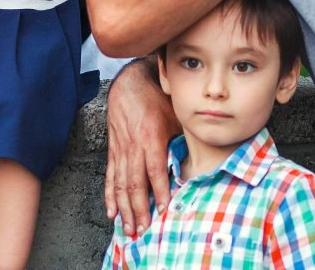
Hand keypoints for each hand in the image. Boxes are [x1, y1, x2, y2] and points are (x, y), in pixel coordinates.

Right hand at [105, 58, 179, 237]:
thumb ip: (184, 138)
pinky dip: (109, 195)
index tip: (164, 211)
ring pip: (121, 184)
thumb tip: (204, 159)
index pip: (155, 170)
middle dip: (139, 209)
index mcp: (150, 137)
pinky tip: (111, 212)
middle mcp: (133, 146)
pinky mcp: (113, 150)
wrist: (129, 84)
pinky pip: (110, 176)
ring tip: (128, 228)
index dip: (160, 191)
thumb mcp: (175, 114)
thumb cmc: (156, 98)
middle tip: (143, 231)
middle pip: (135, 183)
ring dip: (124, 208)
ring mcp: (121, 149)